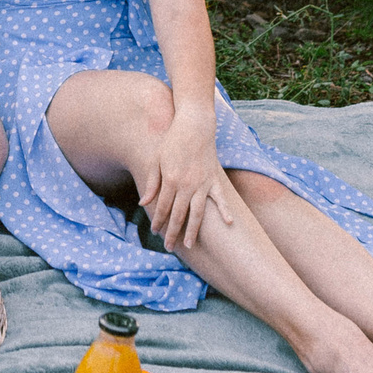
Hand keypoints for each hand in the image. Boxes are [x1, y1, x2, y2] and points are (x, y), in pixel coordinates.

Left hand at [138, 103, 232, 249]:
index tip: (155, 232)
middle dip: (173, 233)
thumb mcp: (156, 160)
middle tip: (169, 247)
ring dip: (193, 230)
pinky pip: (220, 198)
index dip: (158, 222)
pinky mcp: (214, 179)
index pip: (162, 208)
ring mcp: (202, 183)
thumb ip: (151, 183)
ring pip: (198, 213)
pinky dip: (225, 211)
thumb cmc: (172, 141)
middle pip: (179, 215)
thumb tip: (143, 204)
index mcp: (170, 180)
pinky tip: (229, 224)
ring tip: (190, 245)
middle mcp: (187, 185)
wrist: (194, 125)